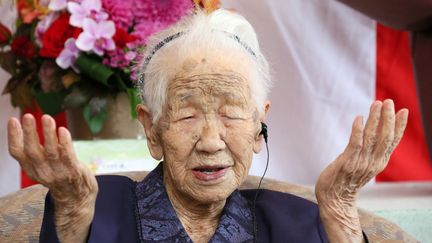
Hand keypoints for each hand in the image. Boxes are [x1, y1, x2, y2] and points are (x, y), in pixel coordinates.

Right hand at [7, 114, 97, 242]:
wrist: (76, 198)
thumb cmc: (58, 175)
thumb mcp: (40, 165)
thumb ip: (34, 150)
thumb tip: (26, 125)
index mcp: (31, 168)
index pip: (17, 153)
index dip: (13, 137)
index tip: (13, 120)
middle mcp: (42, 171)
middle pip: (32, 151)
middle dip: (29, 133)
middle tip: (28, 115)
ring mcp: (58, 172)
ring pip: (51, 152)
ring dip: (48, 134)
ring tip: (47, 118)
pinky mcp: (73, 171)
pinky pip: (68, 156)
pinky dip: (65, 143)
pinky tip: (63, 130)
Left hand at [315, 99, 407, 241]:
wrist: (334, 200)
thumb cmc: (346, 180)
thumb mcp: (363, 165)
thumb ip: (370, 151)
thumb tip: (372, 132)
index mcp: (379, 162)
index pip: (393, 141)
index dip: (399, 126)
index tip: (404, 110)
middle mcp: (373, 162)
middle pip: (385, 137)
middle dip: (388, 118)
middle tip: (389, 101)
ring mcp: (360, 162)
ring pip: (372, 137)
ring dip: (375, 119)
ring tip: (376, 103)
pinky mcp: (347, 162)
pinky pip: (355, 143)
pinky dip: (358, 129)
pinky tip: (359, 117)